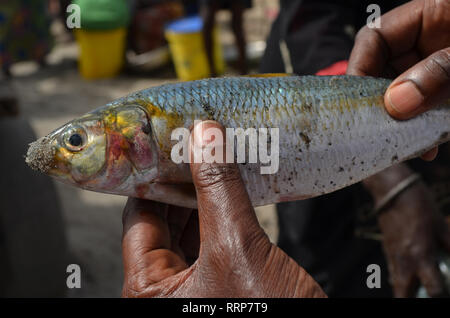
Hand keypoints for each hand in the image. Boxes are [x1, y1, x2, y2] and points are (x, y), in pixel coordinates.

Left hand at [121, 121, 325, 297]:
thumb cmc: (266, 311)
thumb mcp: (236, 247)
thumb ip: (218, 190)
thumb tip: (204, 134)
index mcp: (149, 289)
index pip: (140, 216)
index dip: (152, 176)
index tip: (166, 142)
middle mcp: (166, 287)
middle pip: (164, 220)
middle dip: (181, 182)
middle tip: (195, 143)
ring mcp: (196, 284)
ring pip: (192, 226)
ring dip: (205, 194)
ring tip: (215, 157)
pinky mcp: (224, 280)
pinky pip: (215, 237)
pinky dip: (223, 210)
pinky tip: (233, 186)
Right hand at [347, 0, 449, 159]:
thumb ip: (441, 73)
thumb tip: (396, 103)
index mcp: (428, 16)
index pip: (374, 39)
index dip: (359, 70)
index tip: (359, 103)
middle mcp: (425, 42)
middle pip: (383, 71)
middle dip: (382, 105)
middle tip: (382, 132)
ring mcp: (435, 66)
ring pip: (402, 95)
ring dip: (403, 123)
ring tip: (411, 145)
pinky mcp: (444, 89)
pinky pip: (424, 108)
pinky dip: (424, 129)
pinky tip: (430, 147)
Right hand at [364, 165, 449, 296]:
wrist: (392, 192)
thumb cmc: (420, 206)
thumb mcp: (443, 226)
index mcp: (421, 256)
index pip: (433, 288)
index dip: (441, 295)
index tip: (446, 292)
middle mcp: (405, 260)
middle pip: (404, 294)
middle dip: (412, 299)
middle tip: (425, 296)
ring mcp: (393, 255)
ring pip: (396, 284)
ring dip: (406, 291)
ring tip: (416, 291)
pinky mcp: (386, 249)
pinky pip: (392, 271)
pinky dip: (400, 278)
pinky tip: (409, 275)